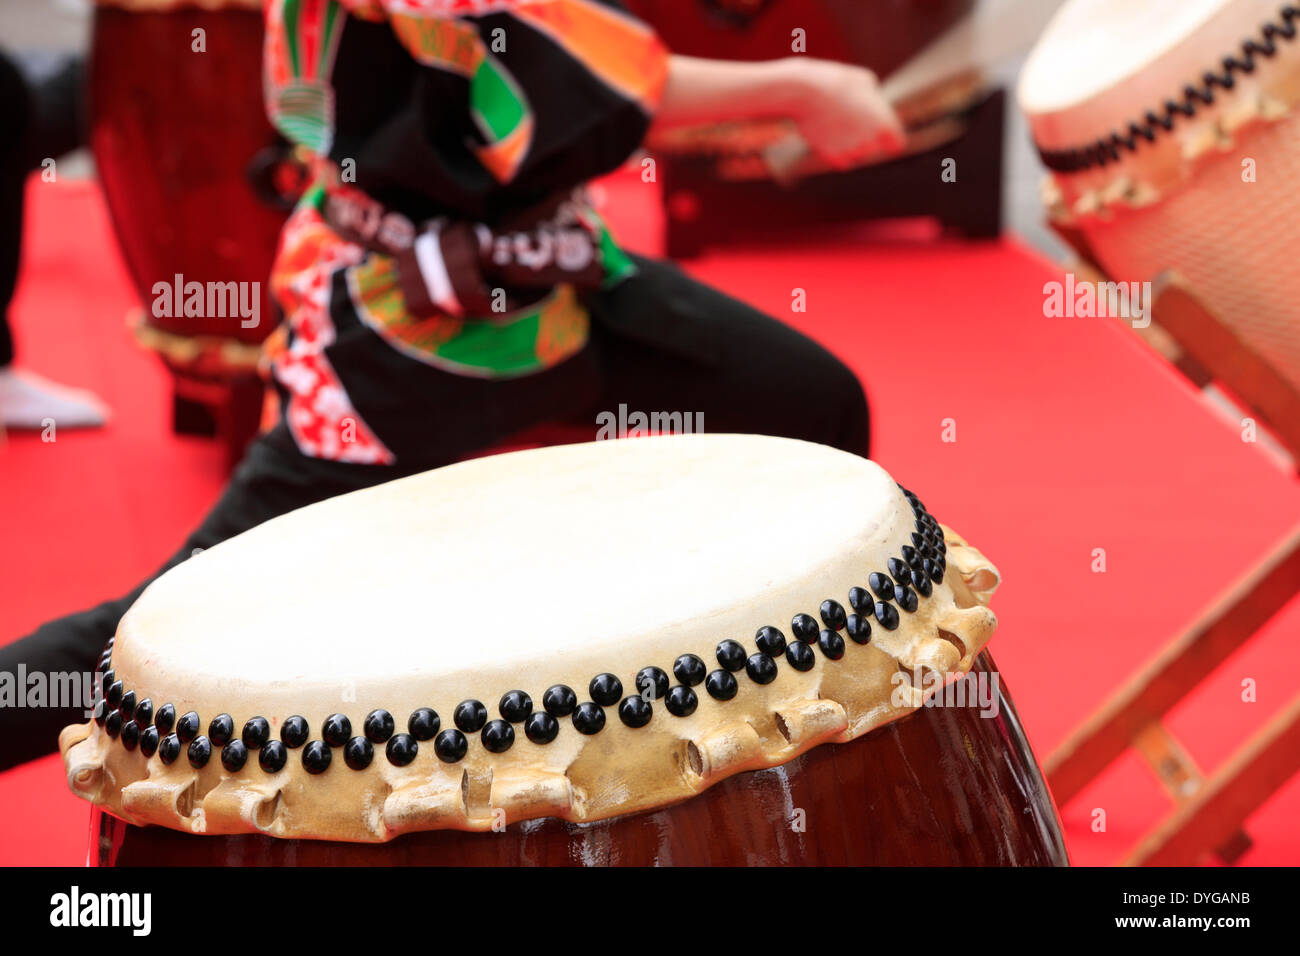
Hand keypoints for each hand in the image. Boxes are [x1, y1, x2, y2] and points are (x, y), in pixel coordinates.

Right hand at [779, 58, 904, 169]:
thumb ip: (875, 99)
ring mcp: (853, 150)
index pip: (897, 144)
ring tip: (836, 123)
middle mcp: (872, 141)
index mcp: (884, 122)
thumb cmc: (835, 81)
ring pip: (857, 155)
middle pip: (875, 150)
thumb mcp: (864, 80)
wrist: (805, 91)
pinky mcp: (833, 157)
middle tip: (850, 120)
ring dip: (851, 145)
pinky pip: (841, 160)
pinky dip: (835, 152)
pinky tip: (828, 133)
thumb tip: (875, 107)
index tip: (882, 136)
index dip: (889, 140)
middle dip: (867, 139)